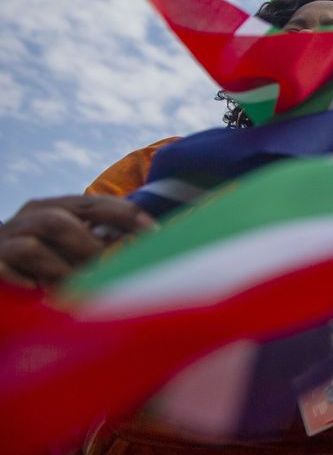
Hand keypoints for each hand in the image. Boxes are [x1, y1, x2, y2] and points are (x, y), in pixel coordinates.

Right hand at [0, 196, 154, 288]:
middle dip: (88, 247)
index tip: (154, 232)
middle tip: (104, 270)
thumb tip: (139, 244)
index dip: (124, 215)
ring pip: (33, 248)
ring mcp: (3, 241)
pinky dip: (25, 283)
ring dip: (59, 270)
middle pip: (59, 222)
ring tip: (72, 289)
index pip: (92, 203)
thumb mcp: (68, 246)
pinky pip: (6, 272)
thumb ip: (95, 240)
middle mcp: (26, 219)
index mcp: (52, 208)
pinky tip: (36, 293)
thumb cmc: (36, 260)